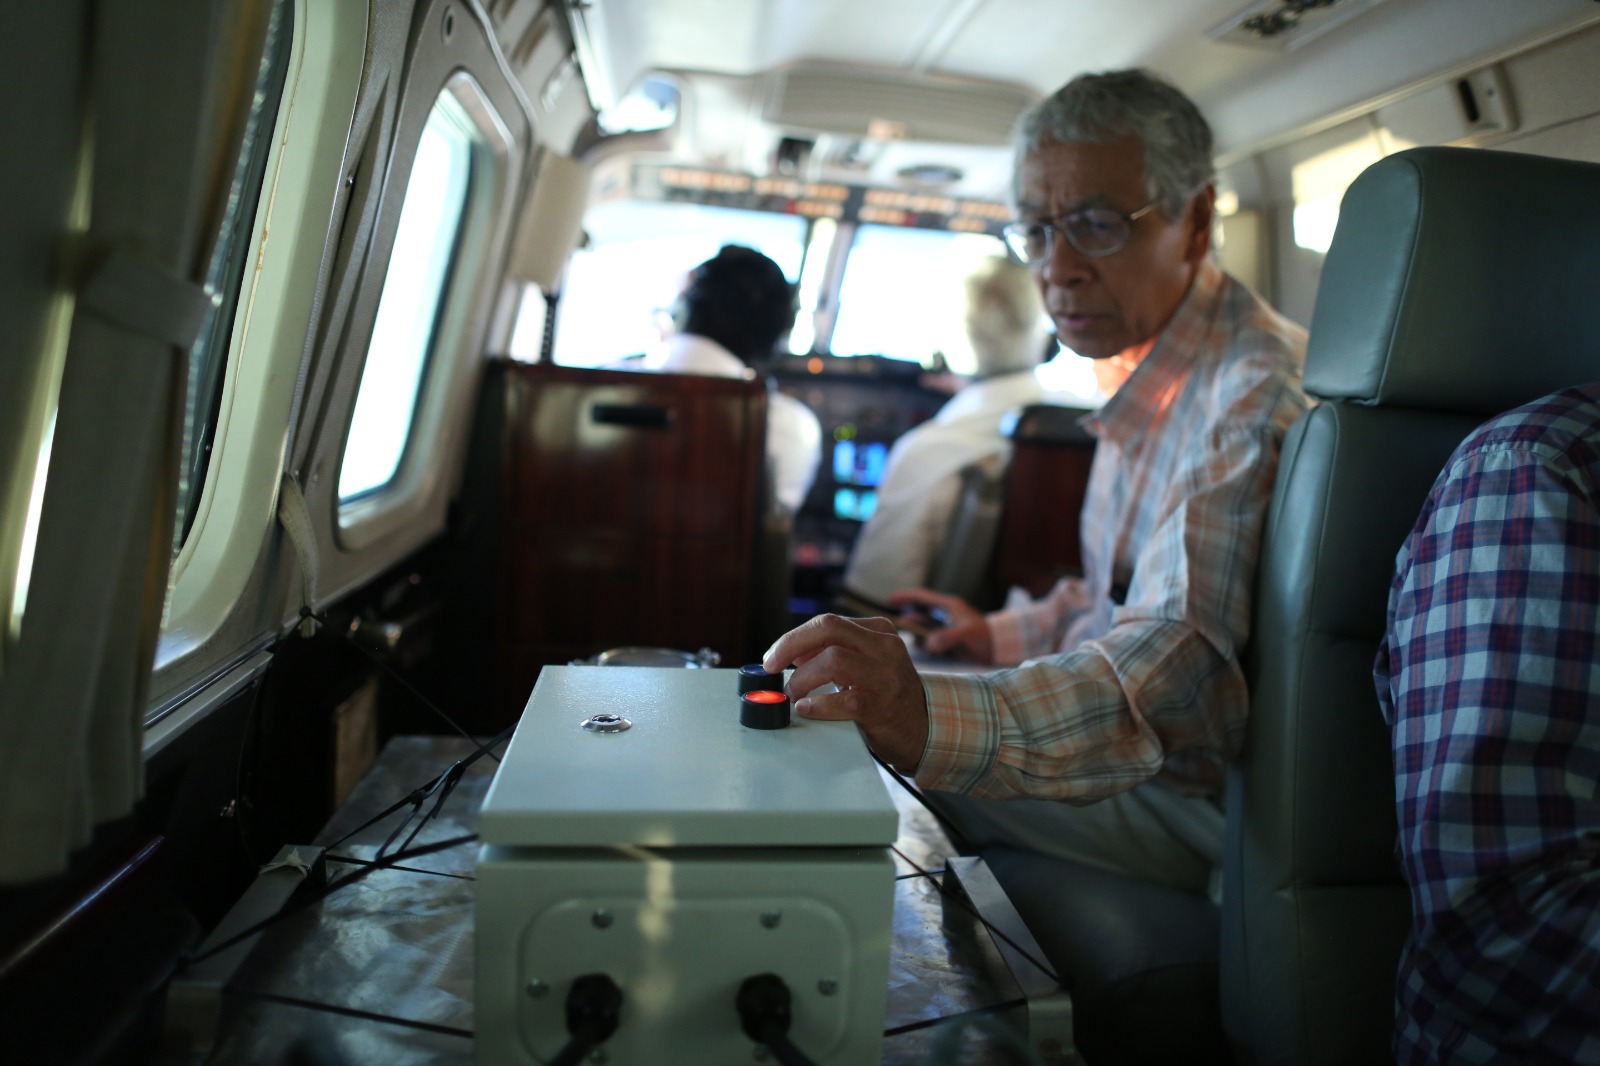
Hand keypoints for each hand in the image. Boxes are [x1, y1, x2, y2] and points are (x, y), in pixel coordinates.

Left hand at [762, 614, 928, 772]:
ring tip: (794, 694)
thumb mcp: (866, 663)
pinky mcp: (881, 705)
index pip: (828, 622)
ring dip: (802, 678)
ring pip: (833, 659)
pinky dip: (817, 704)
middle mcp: (884, 647)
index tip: (774, 656)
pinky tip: (807, 708)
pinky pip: (842, 700)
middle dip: (790, 644)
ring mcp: (885, 675)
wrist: (922, 729)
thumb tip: (792, 652)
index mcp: (878, 632)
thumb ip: (835, 651)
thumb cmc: (887, 694)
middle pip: (829, 627)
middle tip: (771, 666)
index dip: (794, 638)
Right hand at [887, 588, 993, 662]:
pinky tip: (923, 649)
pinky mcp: (949, 641)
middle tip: (893, 626)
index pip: (922, 597)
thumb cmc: (986, 636)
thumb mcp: (967, 633)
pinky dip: (925, 645)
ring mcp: (947, 629)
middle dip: (908, 620)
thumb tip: (928, 644)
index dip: (905, 596)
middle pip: (920, 614)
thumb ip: (947, 637)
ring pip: (924, 629)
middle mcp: (945, 616)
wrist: (1001, 649)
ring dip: (917, 635)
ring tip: (910, 641)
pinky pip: (931, 641)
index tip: (889, 599)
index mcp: (949, 606)